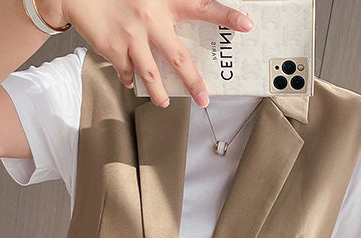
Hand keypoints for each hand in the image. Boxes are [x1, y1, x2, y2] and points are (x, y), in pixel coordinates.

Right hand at [60, 0, 254, 107]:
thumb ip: (164, 5)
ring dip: (158, 94)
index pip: (203, 7)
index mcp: (163, 0)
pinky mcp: (113, 49)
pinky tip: (130, 78)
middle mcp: (150, 19)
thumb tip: (176, 23)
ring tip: (164, 103)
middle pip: (179, 58)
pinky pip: (127, 71)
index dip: (226, 16)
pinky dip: (129, 77)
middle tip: (204, 98)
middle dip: (193, 83)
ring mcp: (131, 38)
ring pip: (151, 75)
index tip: (247, 25)